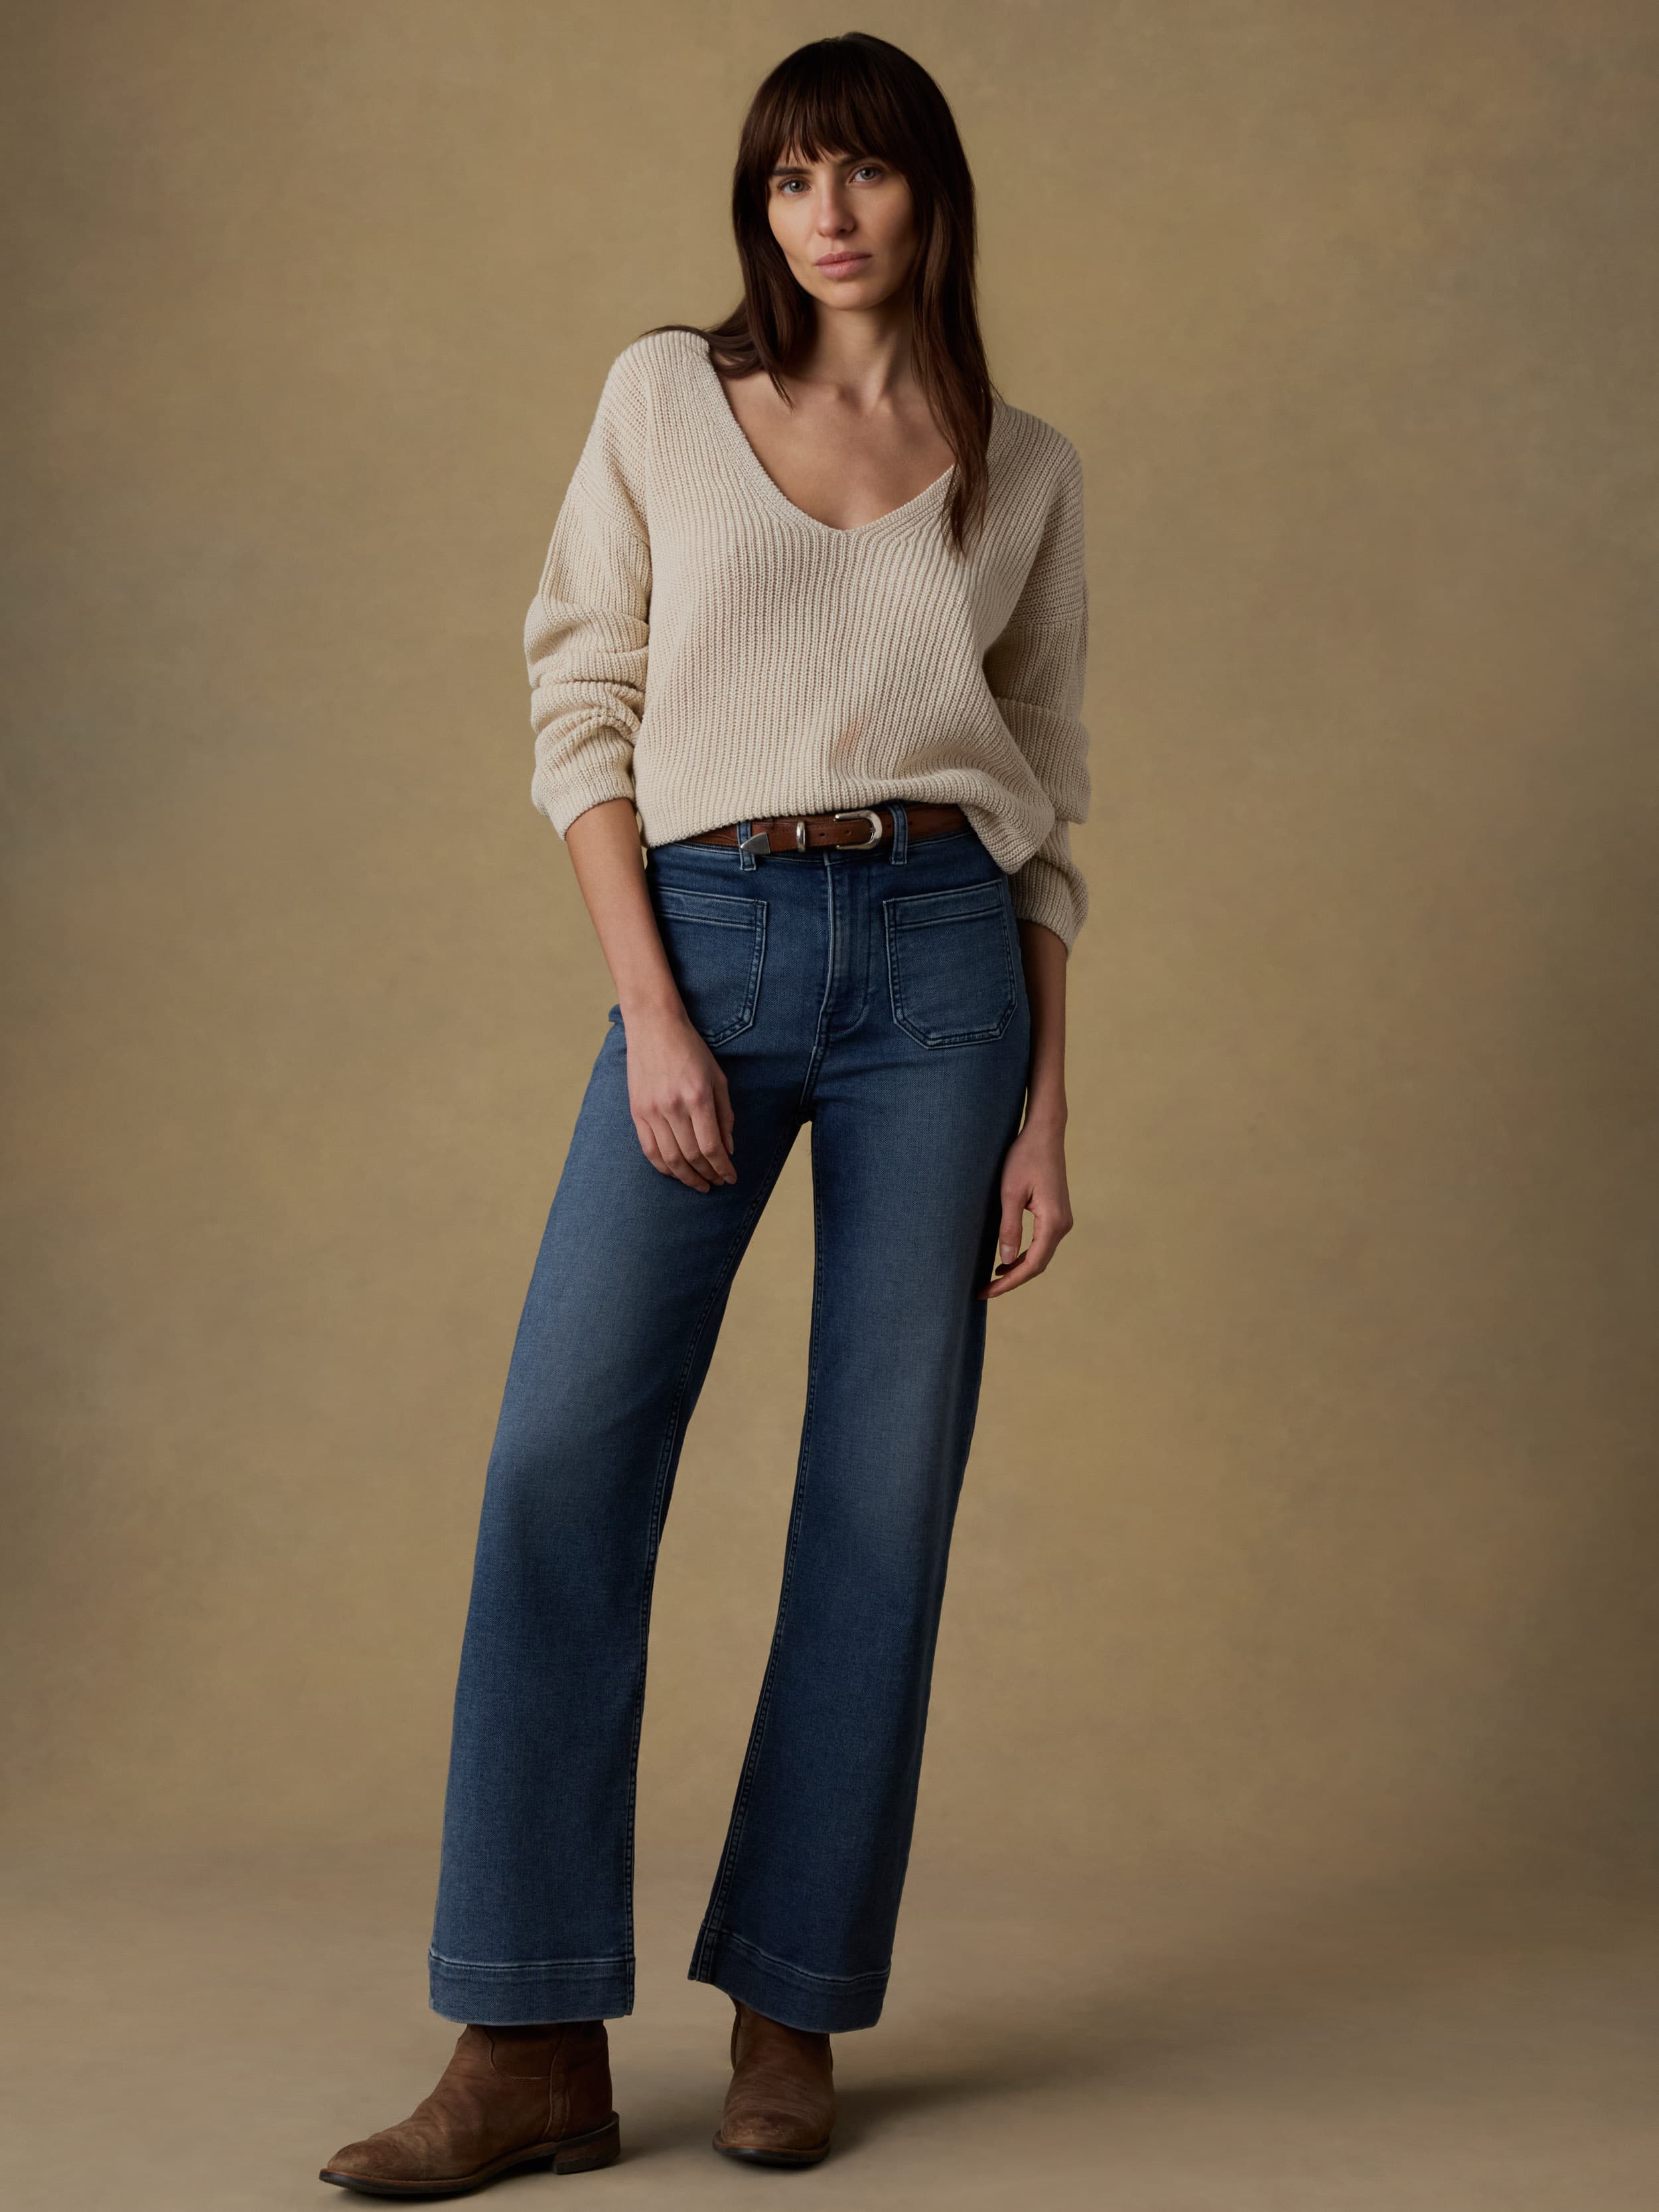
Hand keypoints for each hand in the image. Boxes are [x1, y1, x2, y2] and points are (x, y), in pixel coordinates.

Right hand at [623, 1003, 737, 1191]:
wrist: (654, 1027)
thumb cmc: (691, 1050)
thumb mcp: (717, 1078)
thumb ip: (725, 1115)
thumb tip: (728, 1149)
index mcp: (697, 1097)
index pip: (711, 1146)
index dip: (722, 1168)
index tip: (731, 1178)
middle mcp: (673, 1107)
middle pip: (692, 1156)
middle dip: (708, 1175)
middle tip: (717, 1183)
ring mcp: (651, 1111)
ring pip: (669, 1159)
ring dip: (686, 1177)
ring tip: (699, 1184)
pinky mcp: (637, 1112)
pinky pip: (649, 1149)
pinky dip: (663, 1167)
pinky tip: (675, 1173)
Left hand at [979, 1115, 1071, 1297]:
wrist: (1044, 1133)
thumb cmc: (1024, 1157)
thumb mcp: (1010, 1193)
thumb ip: (1009, 1228)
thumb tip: (1006, 1260)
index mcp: (1053, 1222)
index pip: (1032, 1264)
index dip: (1009, 1282)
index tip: (987, 1291)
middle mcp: (1063, 1225)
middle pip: (1038, 1264)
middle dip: (1012, 1280)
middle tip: (985, 1290)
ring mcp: (1062, 1220)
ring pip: (1040, 1255)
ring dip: (1018, 1269)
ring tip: (992, 1279)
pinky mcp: (1057, 1213)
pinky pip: (1042, 1243)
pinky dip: (1024, 1255)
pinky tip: (1006, 1259)